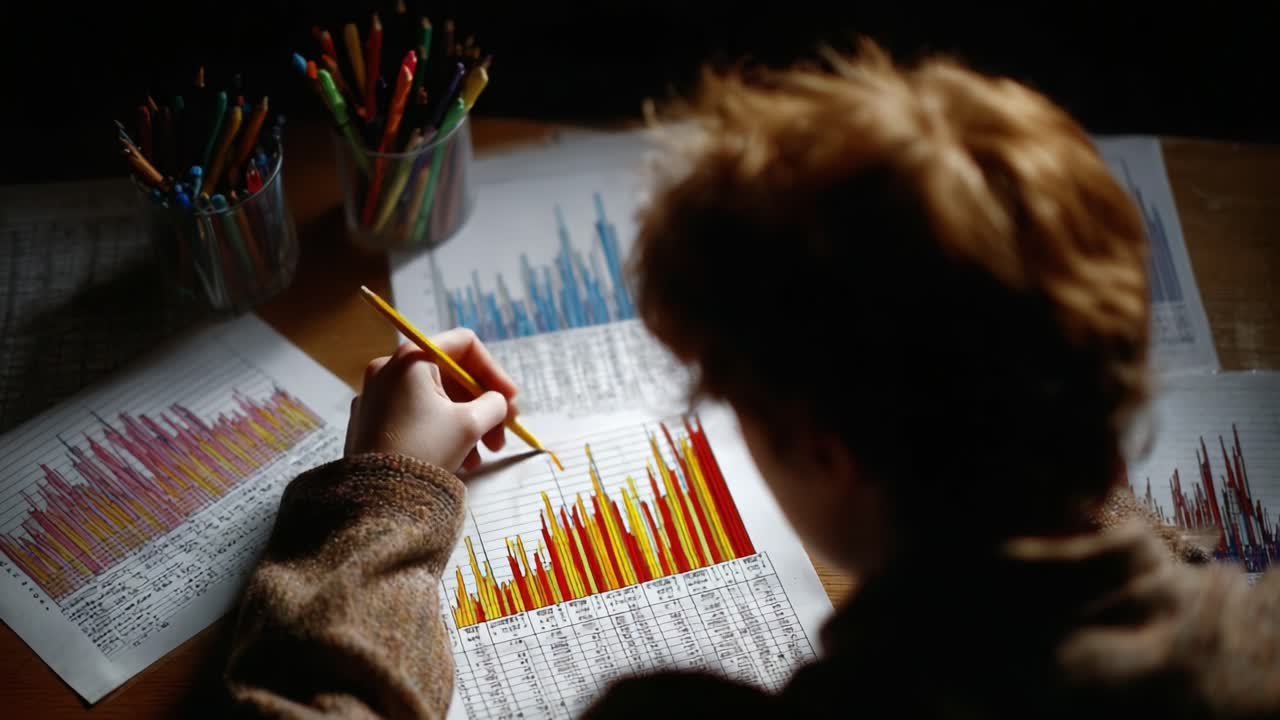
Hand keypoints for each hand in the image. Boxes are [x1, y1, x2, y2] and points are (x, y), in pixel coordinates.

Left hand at [345, 329, 518, 471]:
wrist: (376, 495)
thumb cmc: (425, 449)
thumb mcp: (471, 424)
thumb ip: (494, 404)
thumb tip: (496, 402)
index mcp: (412, 359)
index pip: (464, 345)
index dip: (494, 370)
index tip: (511, 400)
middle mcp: (389, 370)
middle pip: (450, 377)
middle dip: (482, 407)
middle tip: (501, 436)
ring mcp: (376, 396)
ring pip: (435, 400)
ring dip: (465, 424)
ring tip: (479, 458)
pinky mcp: (371, 422)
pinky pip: (415, 417)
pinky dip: (440, 431)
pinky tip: (457, 460)